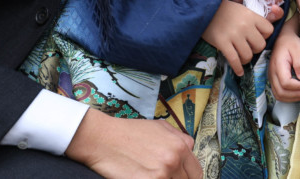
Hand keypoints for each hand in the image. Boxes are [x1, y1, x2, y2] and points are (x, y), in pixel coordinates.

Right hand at [65, 110, 201, 178]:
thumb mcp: (159, 126)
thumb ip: (179, 138)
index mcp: (180, 145)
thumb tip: (189, 150)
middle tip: (163, 176)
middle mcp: (174, 159)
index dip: (188, 177)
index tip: (181, 177)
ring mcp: (161, 173)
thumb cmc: (128, 132)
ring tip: (151, 176)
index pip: (196, 172)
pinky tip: (143, 178)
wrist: (102, 138)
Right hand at [202, 0, 272, 75]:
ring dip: (245, 60)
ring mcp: (234, 35)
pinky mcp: (222, 43)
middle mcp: (245, 25)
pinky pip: (234, 60)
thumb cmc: (224, 10)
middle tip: (248, 48)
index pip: (269, 30)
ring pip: (248, 55)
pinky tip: (239, 72)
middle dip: (255, 49)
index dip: (264, 36)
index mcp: (251, 15)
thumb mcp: (242, 9)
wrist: (204, 10)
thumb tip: (267, 30)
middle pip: (260, 46)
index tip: (257, 37)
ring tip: (241, 58)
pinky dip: (238, 68)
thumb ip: (253, 20)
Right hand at [269, 20, 299, 101]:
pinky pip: (279, 93)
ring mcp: (272, 77)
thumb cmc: (291, 43)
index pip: (285, 82)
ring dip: (292, 98)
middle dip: (296, 95)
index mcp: (278, 65)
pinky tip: (298, 93)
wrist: (283, 39)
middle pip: (281, 92)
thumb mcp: (298, 48)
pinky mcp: (274, 80)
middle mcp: (272, 73)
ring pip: (279, 95)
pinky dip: (288, 97)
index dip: (297, 87)